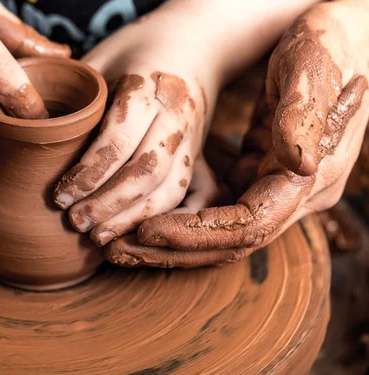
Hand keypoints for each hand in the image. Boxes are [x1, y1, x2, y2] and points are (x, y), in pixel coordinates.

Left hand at [53, 4, 220, 246]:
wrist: (198, 43)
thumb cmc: (138, 48)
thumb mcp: (102, 57)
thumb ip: (75, 95)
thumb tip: (30, 129)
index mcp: (147, 85)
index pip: (117, 140)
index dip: (86, 175)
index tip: (59, 197)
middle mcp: (175, 114)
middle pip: (145, 172)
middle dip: (107, 204)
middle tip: (75, 223)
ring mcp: (191, 136)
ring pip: (168, 189)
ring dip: (131, 219)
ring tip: (98, 238)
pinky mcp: (197, 153)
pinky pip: (180, 193)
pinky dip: (153, 218)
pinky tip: (126, 230)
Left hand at [105, 0, 368, 267]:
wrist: (353, 35)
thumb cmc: (335, 42)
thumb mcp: (318, 65)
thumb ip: (305, 115)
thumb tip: (298, 165)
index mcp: (311, 178)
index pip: (248, 226)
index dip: (195, 234)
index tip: (146, 230)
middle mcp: (297, 195)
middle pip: (229, 243)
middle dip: (173, 251)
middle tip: (117, 251)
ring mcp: (278, 188)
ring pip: (220, 233)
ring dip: (171, 242)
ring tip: (121, 243)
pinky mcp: (261, 176)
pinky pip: (218, 210)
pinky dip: (182, 219)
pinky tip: (147, 218)